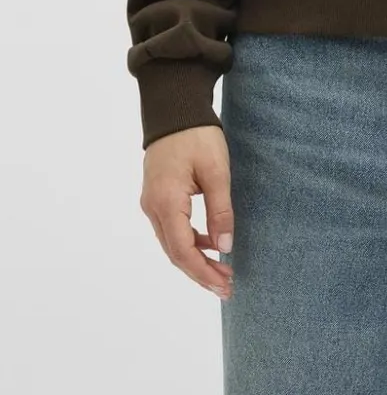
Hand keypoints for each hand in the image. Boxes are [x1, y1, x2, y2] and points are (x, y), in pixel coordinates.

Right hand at [139, 125, 235, 300]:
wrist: (175, 108)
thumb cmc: (197, 136)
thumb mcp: (216, 171)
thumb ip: (220, 211)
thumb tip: (225, 248)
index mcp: (165, 203)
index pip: (183, 252)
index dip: (204, 273)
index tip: (226, 285)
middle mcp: (152, 208)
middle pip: (175, 253)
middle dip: (201, 273)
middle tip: (227, 286)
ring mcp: (151, 202)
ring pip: (172, 243)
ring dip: (195, 259)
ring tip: (222, 271)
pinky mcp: (156, 196)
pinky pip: (171, 228)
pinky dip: (189, 241)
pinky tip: (209, 244)